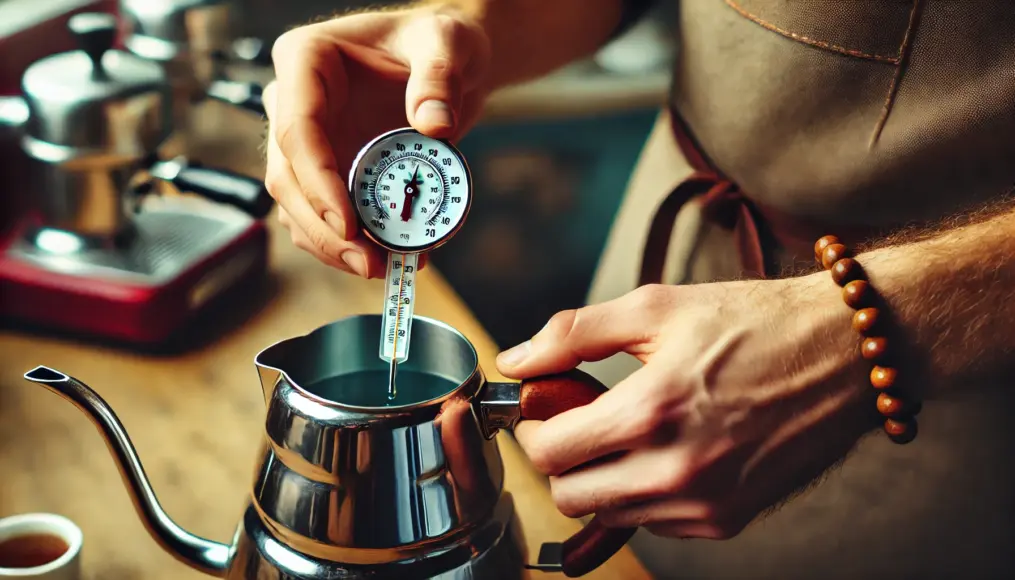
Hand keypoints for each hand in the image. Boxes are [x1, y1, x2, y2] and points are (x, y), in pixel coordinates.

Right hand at [262, 5, 490, 276]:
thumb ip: (440, 77)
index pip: (297, 129)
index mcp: (306, 60)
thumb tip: (435, 124)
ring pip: (297, 205)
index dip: (317, 182)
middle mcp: (294, 102)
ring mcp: (308, 141)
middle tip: (368, 262)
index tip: (348, 223)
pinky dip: (346, 243)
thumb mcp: (448, 43)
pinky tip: (383, 257)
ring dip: (331, 245)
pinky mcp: (327, 171)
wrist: (451, 65)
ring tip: (381, 268)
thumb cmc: (439, 42)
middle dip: (323, 229)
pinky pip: (322, 215)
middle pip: (287, 176)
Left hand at [496, 275, 880, 538]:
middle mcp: (676, 469)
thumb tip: (517, 360)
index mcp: (651, 410)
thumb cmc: (755, 322)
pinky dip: (644, 493)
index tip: (548, 406)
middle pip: (570, 496)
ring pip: (610, 514)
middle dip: (562, 459)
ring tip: (628, 429)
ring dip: (601, 478)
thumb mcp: (656, 307)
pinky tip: (668, 448)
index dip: (535, 426)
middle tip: (582, 419)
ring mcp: (705, 502)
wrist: (847, 352)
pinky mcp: (729, 519)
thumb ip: (574, 335)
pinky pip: (656, 523)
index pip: (549, 453)